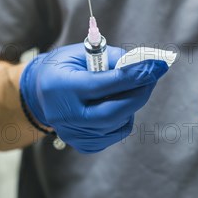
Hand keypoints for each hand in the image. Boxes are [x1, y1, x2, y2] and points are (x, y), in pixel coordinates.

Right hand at [20, 43, 168, 152]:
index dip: (134, 75)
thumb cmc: (64, 67)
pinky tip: (115, 104)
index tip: (157, 65)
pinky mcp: (83, 145)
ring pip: (119, 123)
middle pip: (114, 112)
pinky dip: (124, 117)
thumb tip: (142, 65)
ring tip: (128, 87)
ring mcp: (73, 134)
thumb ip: (110, 57)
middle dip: (140, 93)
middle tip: (152, 76)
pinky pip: (116, 133)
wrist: (39, 94)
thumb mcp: (80, 53)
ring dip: (132, 103)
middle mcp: (64, 116)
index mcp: (60, 87)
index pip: (104, 84)